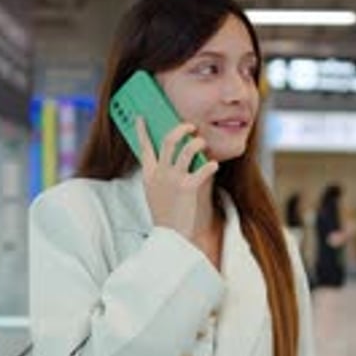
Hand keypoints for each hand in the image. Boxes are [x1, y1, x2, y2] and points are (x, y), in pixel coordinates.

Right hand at [136, 117, 218, 241]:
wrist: (172, 237)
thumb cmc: (166, 216)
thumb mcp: (156, 194)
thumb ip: (162, 176)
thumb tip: (177, 157)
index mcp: (150, 175)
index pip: (144, 148)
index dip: (141, 131)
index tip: (141, 118)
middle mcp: (160, 174)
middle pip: (169, 141)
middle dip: (181, 129)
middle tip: (190, 127)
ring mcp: (174, 180)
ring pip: (187, 149)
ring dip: (198, 143)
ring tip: (202, 143)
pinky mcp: (189, 188)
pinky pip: (203, 169)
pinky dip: (211, 165)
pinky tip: (214, 165)